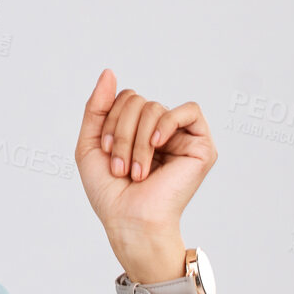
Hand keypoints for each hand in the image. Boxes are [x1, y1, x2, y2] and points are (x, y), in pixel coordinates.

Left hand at [74, 68, 217, 273]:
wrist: (129, 221)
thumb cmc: (110, 191)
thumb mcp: (91, 143)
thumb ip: (97, 106)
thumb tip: (109, 72)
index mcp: (138, 129)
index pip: (125, 98)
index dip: (109, 120)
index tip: (105, 153)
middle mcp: (162, 131)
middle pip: (138, 100)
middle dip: (121, 131)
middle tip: (120, 167)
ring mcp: (182, 138)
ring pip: (155, 107)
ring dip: (137, 140)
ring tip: (136, 171)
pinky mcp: (201, 148)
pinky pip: (189, 111)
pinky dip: (167, 123)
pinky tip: (156, 144)